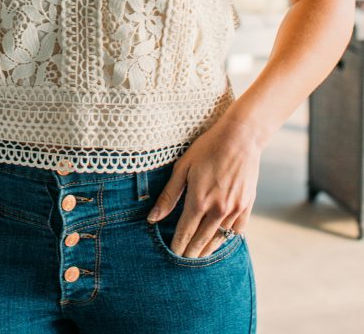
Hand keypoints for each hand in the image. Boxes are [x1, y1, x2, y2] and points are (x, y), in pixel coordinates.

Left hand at [146, 114, 261, 257]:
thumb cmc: (207, 148)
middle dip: (190, 252)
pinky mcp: (247, 206)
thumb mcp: (183, 167)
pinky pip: (237, 231)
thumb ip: (168, 195)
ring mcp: (234, 209)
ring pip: (219, 239)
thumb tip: (152, 218)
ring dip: (208, 249)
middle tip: (183, 260)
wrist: (240, 137)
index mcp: (199, 200)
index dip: (177, 245)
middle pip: (201, 240)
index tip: (172, 254)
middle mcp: (218, 209)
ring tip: (199, 255)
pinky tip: (220, 240)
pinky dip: (228, 238)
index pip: (185, 232)